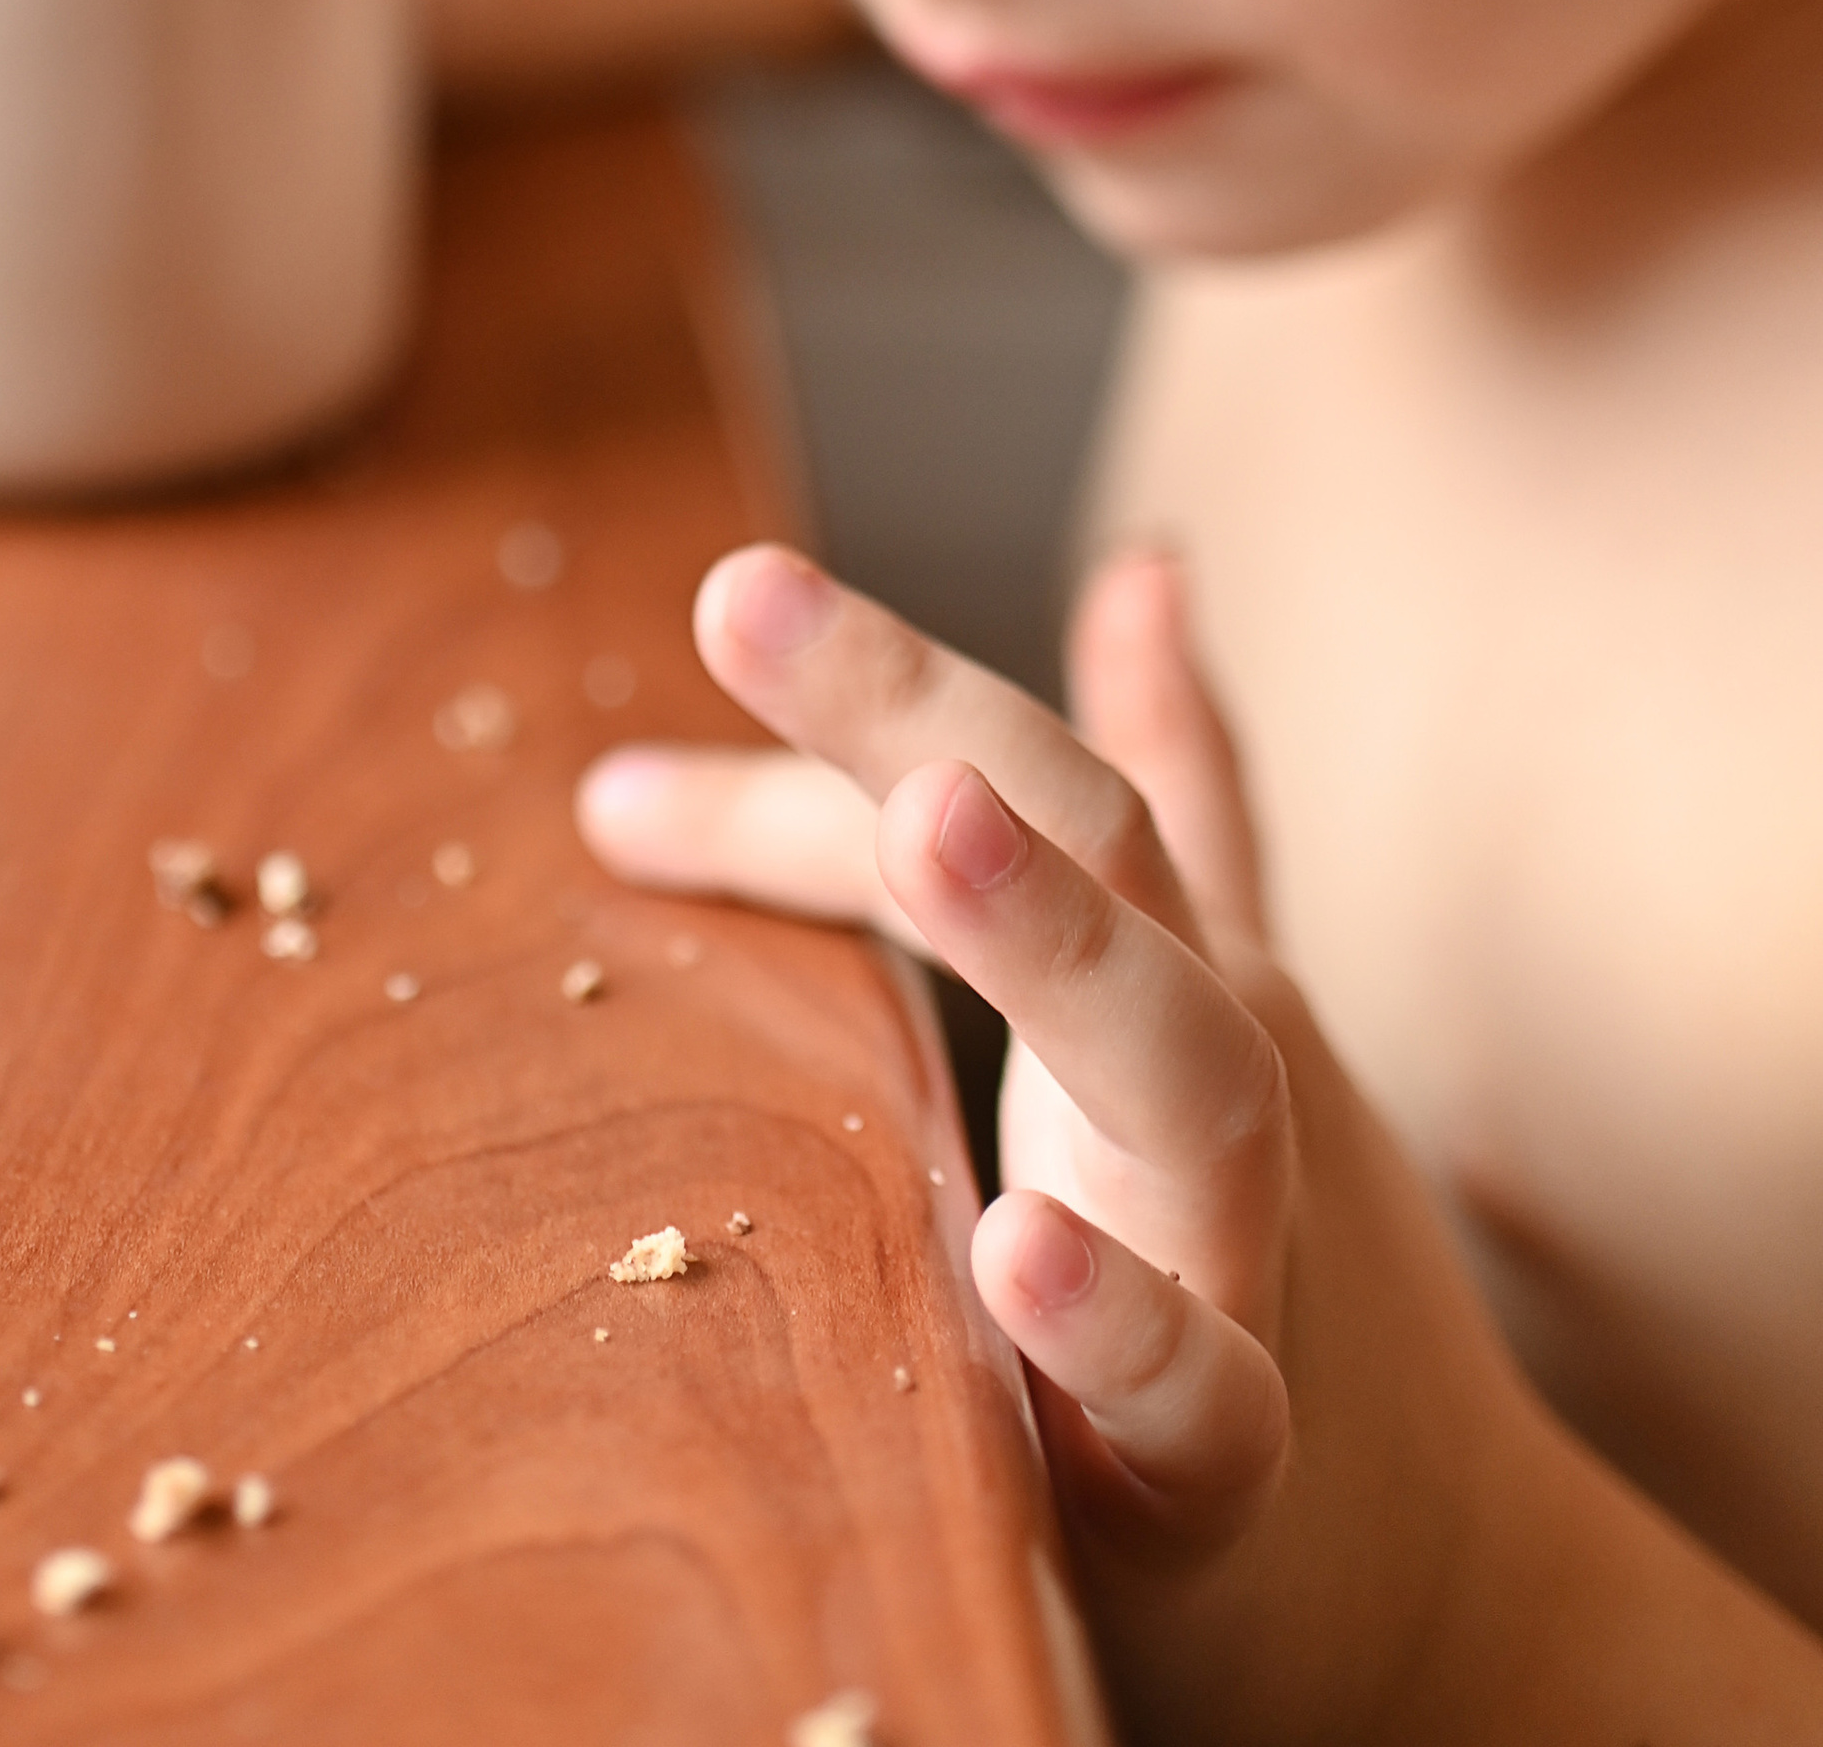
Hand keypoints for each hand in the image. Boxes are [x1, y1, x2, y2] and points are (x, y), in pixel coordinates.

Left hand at [576, 545, 1584, 1745]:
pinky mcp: (1231, 1473)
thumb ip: (1170, 793)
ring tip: (928, 827)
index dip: (852, 698)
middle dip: (929, 718)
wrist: (1439, 1584)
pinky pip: (1203, 1397)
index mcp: (1173, 968)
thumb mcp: (1195, 998)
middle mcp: (1215, 1077)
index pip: (1004, 781)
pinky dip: (1125, 1327)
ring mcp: (1242, 1259)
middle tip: (750, 591)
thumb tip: (1147, 566)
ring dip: (1059, 946)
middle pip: (1103, 856)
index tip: (711, 591)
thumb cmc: (1261, 1256)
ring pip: (1190, 1081)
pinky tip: (1014, 1251)